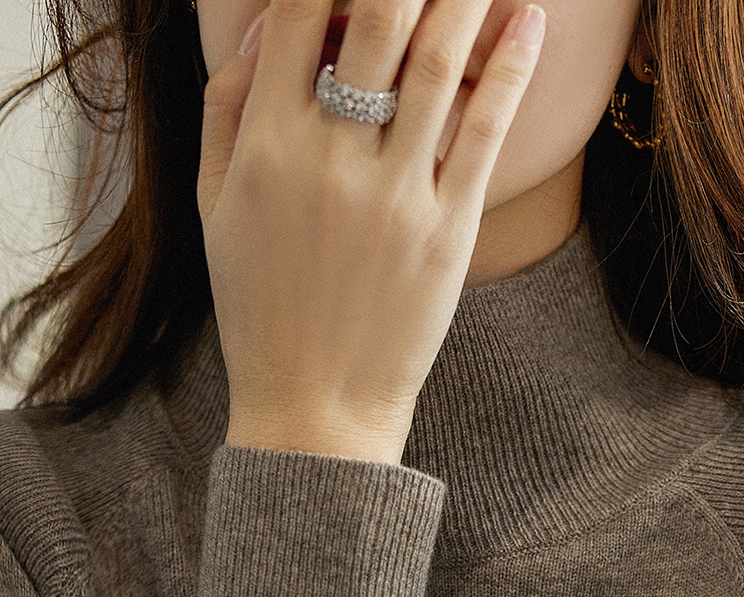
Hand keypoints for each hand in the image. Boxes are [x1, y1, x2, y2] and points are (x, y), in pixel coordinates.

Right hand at [197, 0, 546, 463]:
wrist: (313, 409)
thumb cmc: (262, 306)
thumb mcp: (215, 206)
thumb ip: (229, 108)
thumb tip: (267, 25)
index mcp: (267, 145)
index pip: (298, 14)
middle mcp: (329, 160)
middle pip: (376, 20)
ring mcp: (393, 195)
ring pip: (437, 63)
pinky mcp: (446, 231)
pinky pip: (483, 130)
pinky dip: (509, 65)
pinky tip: (527, 18)